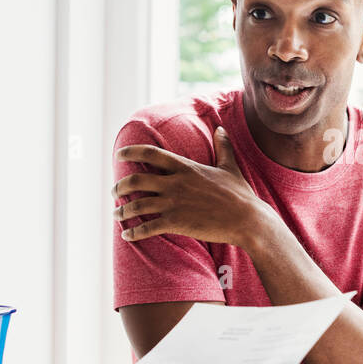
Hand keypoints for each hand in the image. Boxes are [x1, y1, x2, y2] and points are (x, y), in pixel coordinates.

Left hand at [113, 127, 273, 246]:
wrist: (247, 220)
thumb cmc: (240, 194)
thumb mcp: (230, 166)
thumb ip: (222, 146)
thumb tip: (220, 128)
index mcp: (185, 167)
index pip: (150, 153)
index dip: (131, 152)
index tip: (119, 154)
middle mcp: (175, 183)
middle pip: (136, 179)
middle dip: (120, 185)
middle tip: (115, 190)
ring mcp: (174, 203)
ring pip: (136, 204)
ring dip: (122, 210)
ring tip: (117, 213)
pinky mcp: (176, 223)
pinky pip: (146, 227)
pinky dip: (133, 231)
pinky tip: (126, 235)